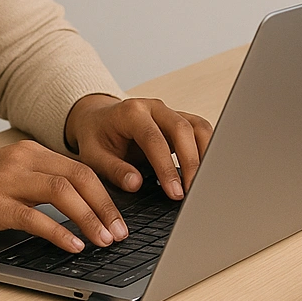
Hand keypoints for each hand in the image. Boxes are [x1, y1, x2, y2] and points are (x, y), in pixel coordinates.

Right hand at [0, 140, 128, 252]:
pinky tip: (74, 246)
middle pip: (80, 176)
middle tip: (122, 232)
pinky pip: (35, 217)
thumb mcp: (7, 178)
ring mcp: (7, 180)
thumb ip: (38, 185)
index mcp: (30, 152)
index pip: (81, 168)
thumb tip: (78, 208)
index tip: (122, 216)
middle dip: (107, 206)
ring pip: (63, 192)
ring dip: (90, 218)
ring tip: (105, 240)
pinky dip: (60, 232)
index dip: (107, 192)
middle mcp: (22, 160)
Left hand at [64, 95, 214, 199]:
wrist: (97, 119)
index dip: (166, 167)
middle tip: (193, 192)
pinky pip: (200, 130)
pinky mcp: (179, 120)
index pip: (154, 139)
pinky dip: (207, 148)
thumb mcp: (93, 157)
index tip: (175, 192)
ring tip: (204, 183)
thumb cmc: (96, 137)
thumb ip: (114, 170)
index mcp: (130, 113)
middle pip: (182, 129)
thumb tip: (135, 184)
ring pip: (197, 126)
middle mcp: (153, 107)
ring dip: (205, 154)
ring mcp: (169, 112)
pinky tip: (206, 170)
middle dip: (191, 162)